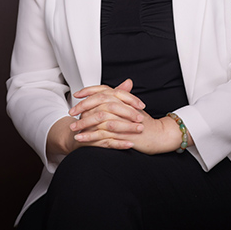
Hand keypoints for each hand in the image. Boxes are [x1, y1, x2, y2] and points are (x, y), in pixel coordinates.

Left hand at [71, 80, 191, 154]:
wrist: (159, 134)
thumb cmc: (144, 122)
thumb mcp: (131, 108)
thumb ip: (119, 99)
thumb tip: (104, 96)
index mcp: (123, 98)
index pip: (103, 90)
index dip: (89, 91)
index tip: (77, 94)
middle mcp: (122, 106)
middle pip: (98, 102)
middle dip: (82, 108)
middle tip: (71, 113)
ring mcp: (122, 120)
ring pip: (98, 119)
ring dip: (83, 124)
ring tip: (73, 129)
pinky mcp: (122, 134)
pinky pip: (103, 135)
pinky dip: (90, 137)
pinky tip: (81, 139)